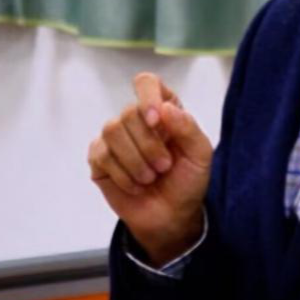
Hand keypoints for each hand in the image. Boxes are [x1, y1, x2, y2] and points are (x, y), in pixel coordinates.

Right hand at [88, 72, 214, 265]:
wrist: (172, 216)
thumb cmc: (188, 180)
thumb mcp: (200, 155)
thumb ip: (188, 127)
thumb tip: (165, 107)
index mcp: (163, 110)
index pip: (146, 83)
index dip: (148, 97)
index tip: (157, 121)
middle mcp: (137, 120)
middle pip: (129, 112)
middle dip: (149, 145)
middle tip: (164, 167)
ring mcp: (115, 138)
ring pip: (112, 130)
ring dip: (135, 160)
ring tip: (150, 178)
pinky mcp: (99, 159)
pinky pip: (101, 155)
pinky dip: (122, 174)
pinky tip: (136, 186)